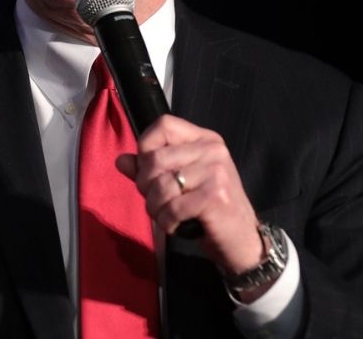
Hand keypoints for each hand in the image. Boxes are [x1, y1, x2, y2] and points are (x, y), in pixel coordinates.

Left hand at [115, 115, 264, 277]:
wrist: (242, 238)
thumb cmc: (208, 208)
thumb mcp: (179, 182)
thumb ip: (149, 170)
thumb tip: (120, 160)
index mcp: (204, 139)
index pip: (164, 124)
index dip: (146, 146)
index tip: (149, 170)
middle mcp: (212, 150)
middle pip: (156, 158)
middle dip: (145, 186)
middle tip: (156, 202)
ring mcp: (216, 171)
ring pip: (161, 185)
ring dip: (154, 208)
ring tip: (165, 215)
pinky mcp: (215, 196)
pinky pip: (173, 207)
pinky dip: (167, 221)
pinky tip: (175, 225)